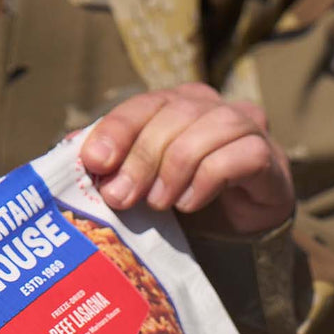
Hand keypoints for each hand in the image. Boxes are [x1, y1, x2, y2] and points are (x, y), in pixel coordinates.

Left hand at [79, 83, 295, 234]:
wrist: (240, 230)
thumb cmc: (184, 197)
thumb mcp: (142, 180)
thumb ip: (112, 162)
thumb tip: (68, 148)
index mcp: (176, 102)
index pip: (143, 104)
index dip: (117, 130)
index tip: (95, 163)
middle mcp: (211, 105)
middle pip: (173, 116)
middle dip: (140, 158)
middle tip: (121, 197)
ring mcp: (244, 125)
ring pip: (206, 131)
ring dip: (175, 170)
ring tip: (159, 203)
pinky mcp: (266, 154)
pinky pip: (238, 156)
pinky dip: (207, 181)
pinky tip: (191, 202)